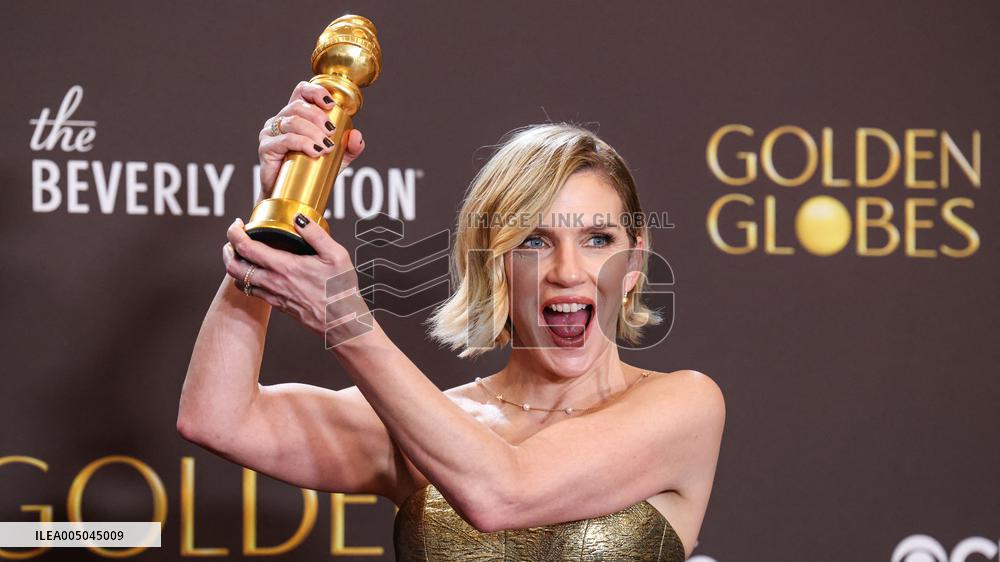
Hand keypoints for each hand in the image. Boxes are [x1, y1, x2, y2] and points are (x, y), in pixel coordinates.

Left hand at [223, 215, 374, 345]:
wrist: (341, 323)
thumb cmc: (340, 290)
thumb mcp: (336, 255)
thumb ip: (316, 234)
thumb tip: (298, 218)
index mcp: (284, 267)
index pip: (245, 248)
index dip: (234, 232)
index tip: (237, 224)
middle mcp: (273, 282)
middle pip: (233, 266)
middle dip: (227, 249)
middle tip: (234, 237)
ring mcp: (273, 295)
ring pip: (238, 281)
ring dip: (235, 265)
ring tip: (242, 253)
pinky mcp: (277, 305)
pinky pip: (251, 291)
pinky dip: (246, 278)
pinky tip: (258, 271)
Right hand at [257, 81, 365, 199]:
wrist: (294, 196)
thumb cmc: (313, 172)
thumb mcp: (338, 158)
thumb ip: (351, 147)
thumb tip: (357, 136)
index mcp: (296, 115)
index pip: (301, 92)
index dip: (315, 92)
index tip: (330, 104)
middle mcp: (281, 120)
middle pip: (298, 106)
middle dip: (318, 117)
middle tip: (332, 132)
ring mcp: (271, 133)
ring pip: (292, 121)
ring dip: (312, 132)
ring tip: (325, 147)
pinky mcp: (266, 148)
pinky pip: (285, 139)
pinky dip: (302, 142)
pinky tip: (314, 151)